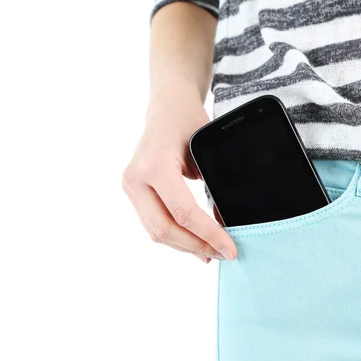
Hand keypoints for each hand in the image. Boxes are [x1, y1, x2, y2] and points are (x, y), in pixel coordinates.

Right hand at [122, 90, 236, 262]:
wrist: (167, 105)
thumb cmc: (189, 121)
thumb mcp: (205, 149)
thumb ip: (211, 185)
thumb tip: (224, 223)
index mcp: (155, 165)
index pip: (183, 213)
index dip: (208, 235)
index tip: (230, 248)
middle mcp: (136, 179)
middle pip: (165, 229)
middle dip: (197, 246)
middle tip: (224, 255)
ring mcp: (130, 186)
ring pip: (156, 231)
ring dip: (185, 246)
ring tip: (211, 253)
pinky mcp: (133, 192)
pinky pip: (152, 223)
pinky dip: (175, 236)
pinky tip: (194, 242)